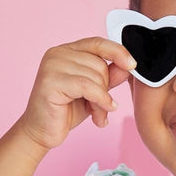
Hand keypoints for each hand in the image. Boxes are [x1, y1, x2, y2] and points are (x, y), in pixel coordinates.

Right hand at [16, 37, 134, 150]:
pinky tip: (99, 116)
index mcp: (67, 51)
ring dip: (102, 100)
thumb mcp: (94, 91)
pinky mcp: (50, 81)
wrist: (42, 132)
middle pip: (99, 63)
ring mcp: (51, 66)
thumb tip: (128, 65)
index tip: (133, 65)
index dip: (118, 51)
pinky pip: (87, 87)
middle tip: (103, 107)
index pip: (97, 43)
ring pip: (95, 76)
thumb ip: (109, 76)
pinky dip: (100, 101)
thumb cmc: (66, 110)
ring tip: (98, 114)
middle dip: (106, 88)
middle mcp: (57, 54)